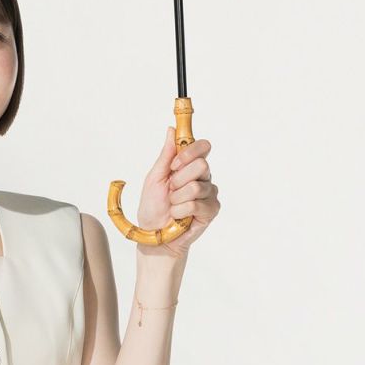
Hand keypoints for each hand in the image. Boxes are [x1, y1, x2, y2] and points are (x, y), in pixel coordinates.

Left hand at [134, 127, 220, 258]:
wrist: (154, 234)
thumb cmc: (153, 207)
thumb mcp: (155, 177)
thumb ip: (166, 155)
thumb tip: (171, 129)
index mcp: (190, 166)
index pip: (203, 146)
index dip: (190, 152)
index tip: (175, 164)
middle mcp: (203, 177)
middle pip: (201, 165)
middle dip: (179, 180)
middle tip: (171, 190)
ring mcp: (209, 194)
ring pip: (196, 187)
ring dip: (177, 199)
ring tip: (173, 206)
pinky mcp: (211, 210)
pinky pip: (197, 205)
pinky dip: (181, 211)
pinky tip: (180, 217)